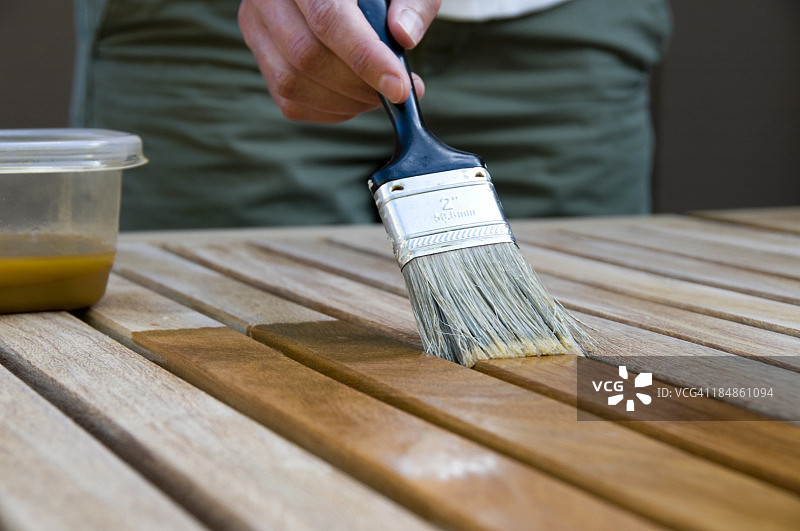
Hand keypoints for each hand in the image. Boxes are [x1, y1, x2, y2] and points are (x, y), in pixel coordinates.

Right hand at [239, 0, 440, 122]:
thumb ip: (412, 3)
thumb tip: (403, 36)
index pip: (328, 19)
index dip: (365, 59)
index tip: (399, 88)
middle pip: (307, 56)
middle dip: (359, 86)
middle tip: (397, 92)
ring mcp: (258, 27)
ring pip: (293, 83)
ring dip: (345, 102)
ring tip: (378, 94)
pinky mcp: (260, 56)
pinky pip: (290, 101)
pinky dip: (329, 110)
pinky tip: (355, 98)